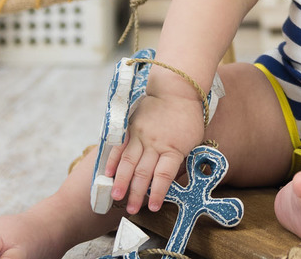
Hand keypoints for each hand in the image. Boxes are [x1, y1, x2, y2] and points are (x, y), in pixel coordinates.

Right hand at [103, 93, 205, 213]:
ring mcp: (142, 136)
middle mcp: (156, 144)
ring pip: (130, 162)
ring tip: (116, 196)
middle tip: (131, 209)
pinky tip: (108, 173)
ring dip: (122, 181)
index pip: (164, 176)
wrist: (178, 90)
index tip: (153, 207)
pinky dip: (113, 160)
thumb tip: (172, 179)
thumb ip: (180, 160)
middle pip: (144, 173)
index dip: (158, 194)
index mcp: (174, 149)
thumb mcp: (193, 141)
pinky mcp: (132, 128)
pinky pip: (120, 146)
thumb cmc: (188, 118)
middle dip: (137, 193)